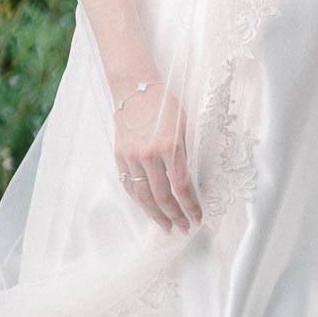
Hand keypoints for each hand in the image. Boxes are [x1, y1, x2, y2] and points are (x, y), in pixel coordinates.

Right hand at [114, 79, 202, 234]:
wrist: (135, 88)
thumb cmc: (165, 104)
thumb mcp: (184, 125)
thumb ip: (186, 153)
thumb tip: (191, 182)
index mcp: (169, 145)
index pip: (182, 187)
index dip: (191, 206)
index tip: (198, 217)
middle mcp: (149, 155)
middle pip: (163, 197)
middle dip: (175, 216)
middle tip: (184, 227)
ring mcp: (132, 157)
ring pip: (143, 197)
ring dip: (156, 216)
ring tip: (166, 227)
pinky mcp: (119, 156)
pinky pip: (129, 186)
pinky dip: (139, 201)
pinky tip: (148, 209)